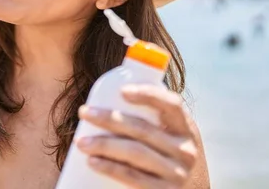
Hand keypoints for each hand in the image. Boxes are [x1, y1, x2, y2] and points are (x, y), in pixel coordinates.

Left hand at [76, 85, 198, 187]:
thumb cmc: (173, 162)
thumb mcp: (175, 140)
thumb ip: (155, 123)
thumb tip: (113, 99)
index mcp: (186, 129)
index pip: (171, 104)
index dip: (148, 94)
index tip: (122, 90)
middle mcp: (185, 150)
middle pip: (143, 129)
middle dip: (110, 118)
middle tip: (84, 112)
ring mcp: (176, 173)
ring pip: (135, 152)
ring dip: (104, 145)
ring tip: (81, 142)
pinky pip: (133, 177)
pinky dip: (110, 168)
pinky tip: (93, 161)